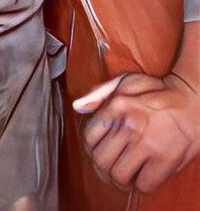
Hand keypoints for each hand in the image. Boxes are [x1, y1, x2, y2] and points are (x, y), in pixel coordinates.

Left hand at [73, 73, 199, 193]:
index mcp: (118, 106)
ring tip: (124, 176)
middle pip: (101, 160)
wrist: (193, 102)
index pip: (89, 137)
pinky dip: (140, 185)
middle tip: (110, 169)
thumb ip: (100, 94)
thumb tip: (77, 106)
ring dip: (119, 180)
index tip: (99, 151)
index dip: (91, 149)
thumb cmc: (159, 92)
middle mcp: (129, 124)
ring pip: (119, 175)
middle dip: (102, 169)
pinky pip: (143, 184)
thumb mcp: (127, 82)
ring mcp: (147, 144)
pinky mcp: (164, 160)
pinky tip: (142, 176)